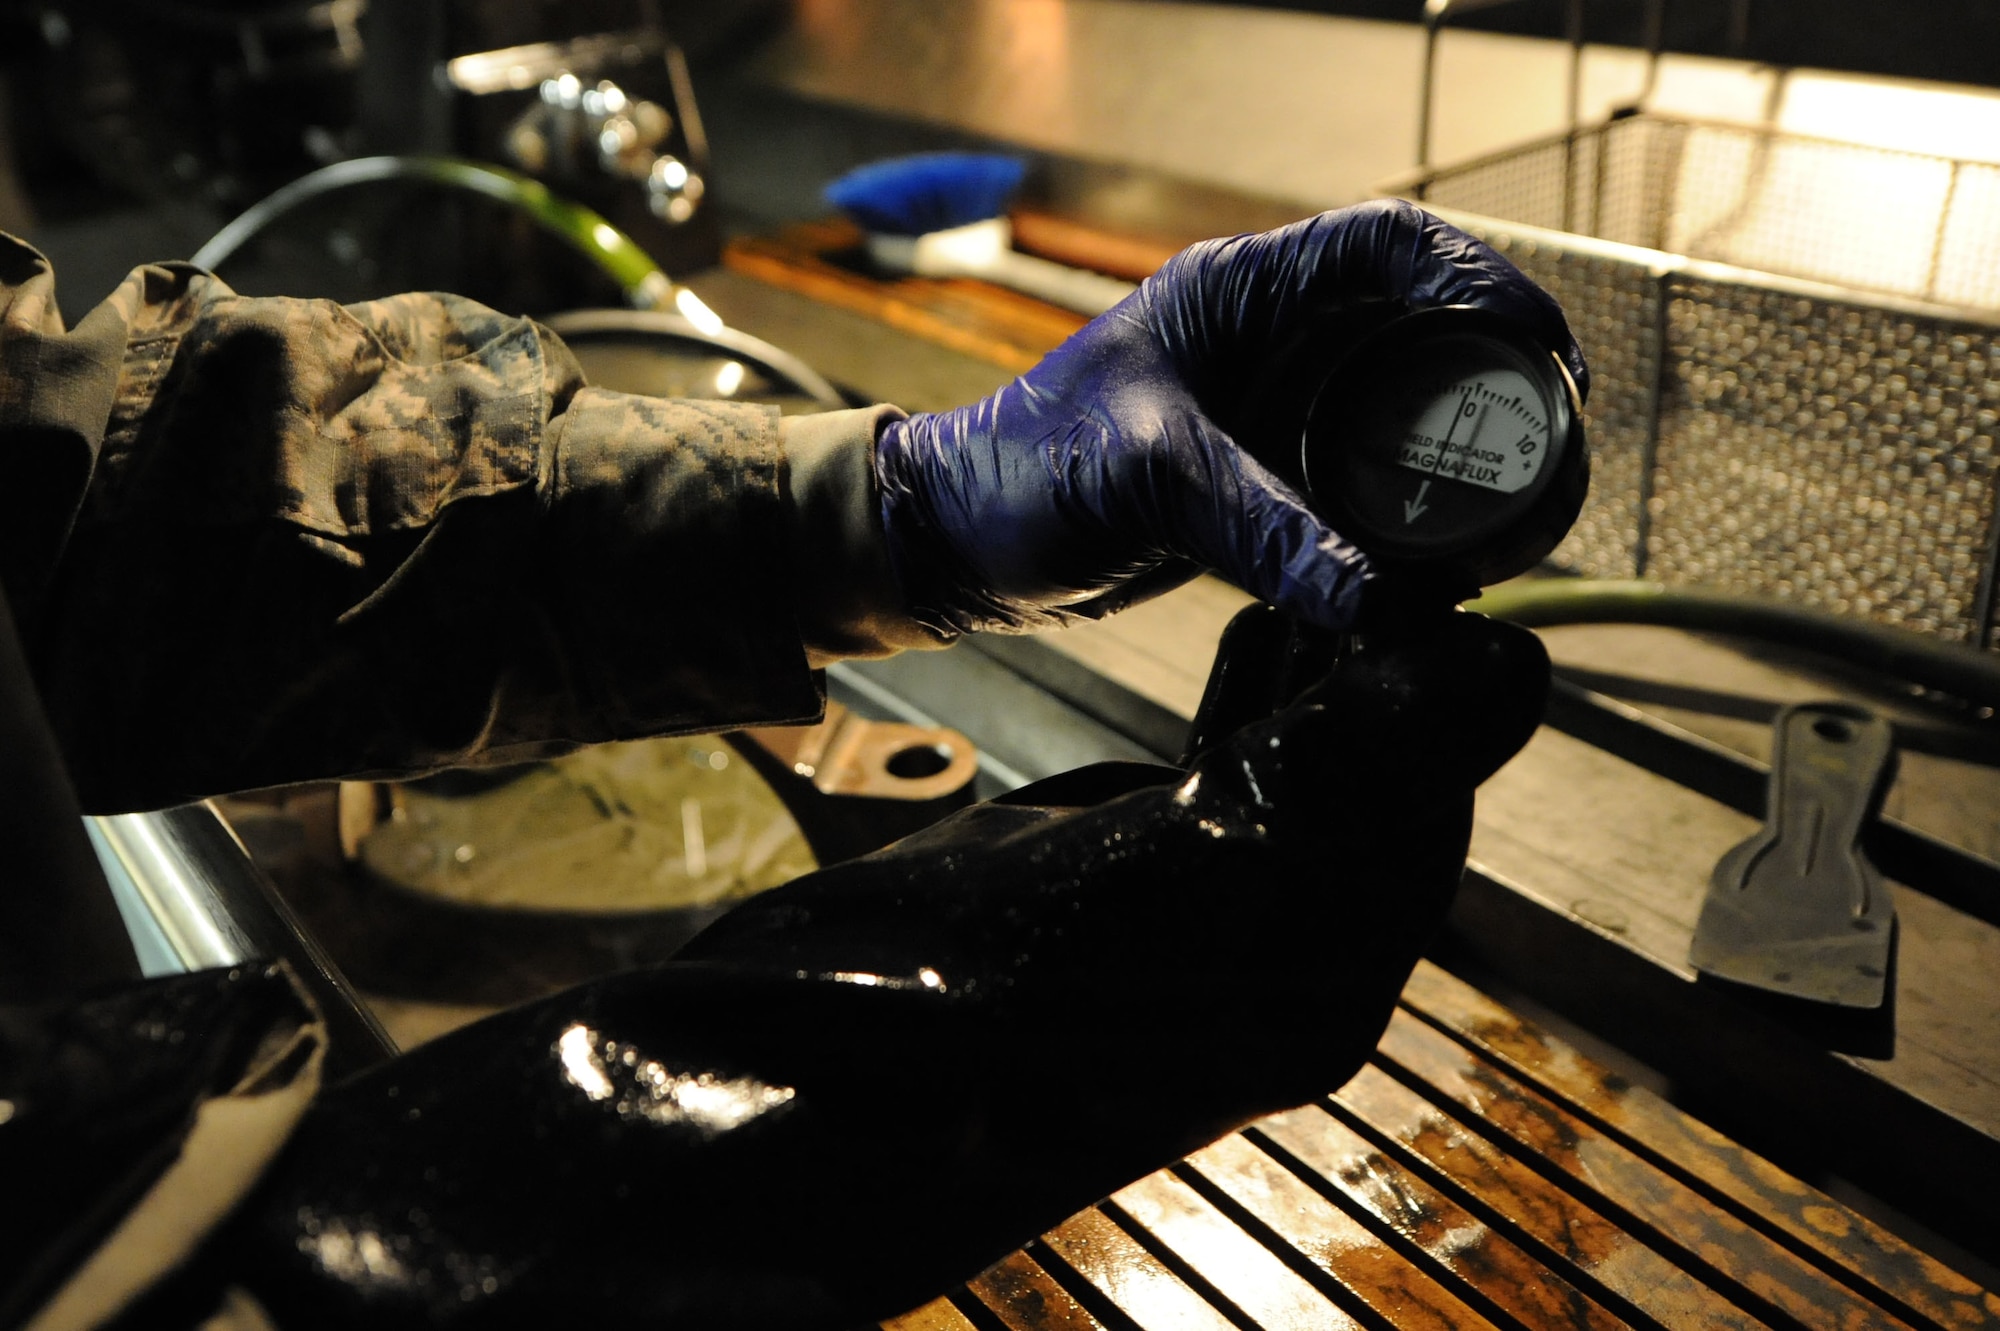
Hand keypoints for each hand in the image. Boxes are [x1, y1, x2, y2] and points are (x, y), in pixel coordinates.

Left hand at [872, 199, 1585, 634]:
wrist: (959, 546)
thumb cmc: (1022, 474)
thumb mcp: (1148, 481)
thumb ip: (1263, 531)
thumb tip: (1379, 601)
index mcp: (1238, 295)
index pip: (1386, 244)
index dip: (1477, 276)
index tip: (1538, 343)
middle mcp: (1266, 343)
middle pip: (1419, 327)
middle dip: (1497, 368)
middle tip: (1558, 429)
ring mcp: (1268, 412)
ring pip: (1399, 407)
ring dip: (1462, 445)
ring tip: (1521, 500)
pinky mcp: (1262, 481)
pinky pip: (1362, 481)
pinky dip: (1412, 512)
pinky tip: (1445, 554)